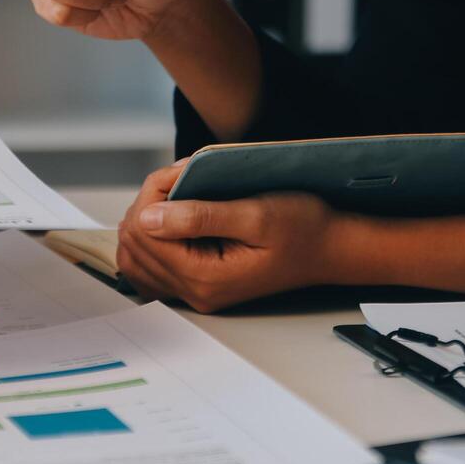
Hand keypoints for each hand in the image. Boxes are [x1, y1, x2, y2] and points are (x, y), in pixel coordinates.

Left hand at [116, 163, 345, 312]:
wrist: (330, 248)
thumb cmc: (303, 228)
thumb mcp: (255, 214)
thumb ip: (200, 217)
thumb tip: (149, 218)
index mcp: (205, 278)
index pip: (146, 232)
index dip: (154, 193)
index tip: (184, 171)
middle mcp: (194, 292)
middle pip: (135, 243)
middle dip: (149, 202)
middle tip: (183, 177)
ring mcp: (195, 292)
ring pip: (135, 257)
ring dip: (148, 219)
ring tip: (178, 195)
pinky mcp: (198, 285)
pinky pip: (151, 268)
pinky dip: (152, 239)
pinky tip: (171, 220)